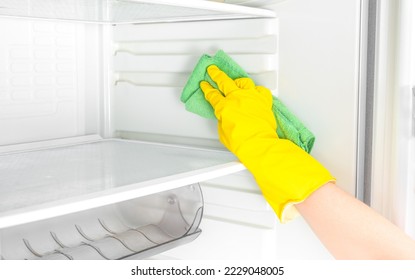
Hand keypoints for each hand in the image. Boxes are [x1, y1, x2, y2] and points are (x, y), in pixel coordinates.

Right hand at [201, 65, 334, 222]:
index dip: (206, 89)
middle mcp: (237, 98)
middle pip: (224, 81)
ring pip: (243, 82)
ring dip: (237, 80)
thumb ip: (223, 121)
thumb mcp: (223, 133)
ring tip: (235, 80)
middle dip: (216, 74)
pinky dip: (256, 90)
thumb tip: (225, 117)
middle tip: (212, 70)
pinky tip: (254, 91)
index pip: (212, 95)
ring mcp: (251, 97)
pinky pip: (260, 90)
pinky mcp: (263, 101)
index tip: (204, 85)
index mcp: (224, 107)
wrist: (258, 143)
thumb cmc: (241, 142)